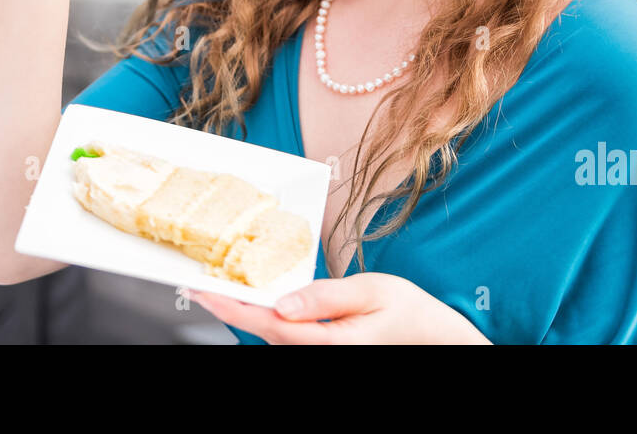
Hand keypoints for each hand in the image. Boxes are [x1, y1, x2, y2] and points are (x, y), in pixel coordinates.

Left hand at [185, 273, 490, 343]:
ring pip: (273, 335)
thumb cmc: (408, 313)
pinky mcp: (320, 352)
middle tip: (203, 279)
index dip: (230, 308)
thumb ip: (325, 296)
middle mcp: (318, 357)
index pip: (267, 324)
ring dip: (250, 311)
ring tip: (228, 282)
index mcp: (329, 343)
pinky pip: (287, 337)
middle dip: (233, 306)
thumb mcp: (371, 291)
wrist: (436, 341)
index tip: (200, 291)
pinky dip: (270, 317)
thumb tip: (283, 302)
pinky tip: (266, 298)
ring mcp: (318, 357)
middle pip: (263, 331)